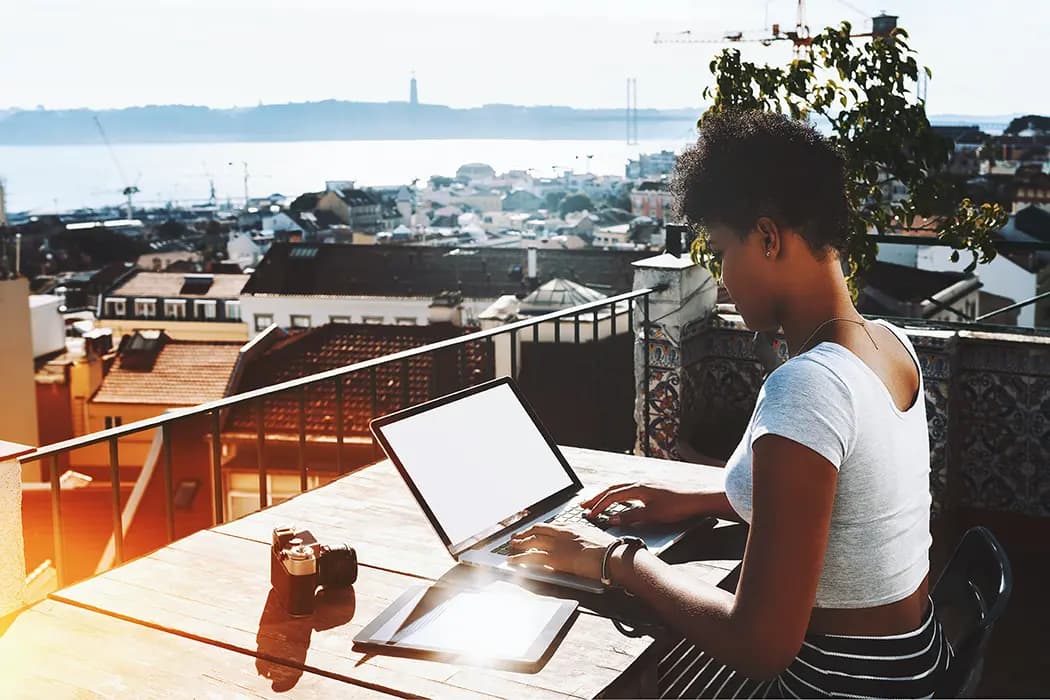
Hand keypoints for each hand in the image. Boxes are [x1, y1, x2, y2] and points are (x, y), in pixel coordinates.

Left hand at [507, 523, 616, 579]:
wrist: (613, 557)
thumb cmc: (609, 550)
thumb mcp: (595, 538)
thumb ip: (584, 538)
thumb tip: (582, 543)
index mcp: (573, 526)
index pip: (551, 525)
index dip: (540, 529)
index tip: (535, 531)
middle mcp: (562, 532)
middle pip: (538, 530)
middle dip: (526, 533)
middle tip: (517, 536)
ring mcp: (557, 544)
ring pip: (532, 541)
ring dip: (519, 543)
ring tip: (512, 546)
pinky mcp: (555, 558)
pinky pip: (531, 557)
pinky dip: (519, 558)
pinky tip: (512, 561)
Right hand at [579, 482, 705, 527]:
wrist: (696, 499)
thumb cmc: (676, 506)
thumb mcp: (651, 515)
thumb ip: (630, 517)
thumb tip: (611, 519)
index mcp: (637, 488)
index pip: (611, 497)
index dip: (599, 506)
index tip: (589, 515)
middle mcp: (639, 483)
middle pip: (611, 489)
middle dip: (596, 497)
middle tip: (583, 505)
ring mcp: (644, 485)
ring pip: (619, 488)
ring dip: (605, 495)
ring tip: (595, 501)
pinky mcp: (650, 488)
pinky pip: (627, 489)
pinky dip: (616, 495)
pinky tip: (617, 500)